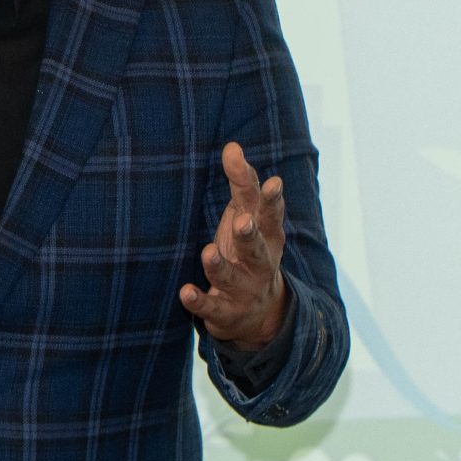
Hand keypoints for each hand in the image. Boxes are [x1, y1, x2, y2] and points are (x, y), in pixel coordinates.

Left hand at [179, 141, 286, 348]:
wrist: (259, 314)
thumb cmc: (248, 251)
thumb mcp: (248, 217)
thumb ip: (242, 184)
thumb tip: (232, 145)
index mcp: (268, 236)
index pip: (269, 215)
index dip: (271, 200)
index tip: (274, 183)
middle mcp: (260, 263)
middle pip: (257, 248)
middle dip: (250, 235)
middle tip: (243, 221)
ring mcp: (244, 289)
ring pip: (232, 278)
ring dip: (219, 266)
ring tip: (208, 252)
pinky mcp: (225, 313)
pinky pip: (212, 307)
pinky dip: (199, 301)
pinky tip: (186, 292)